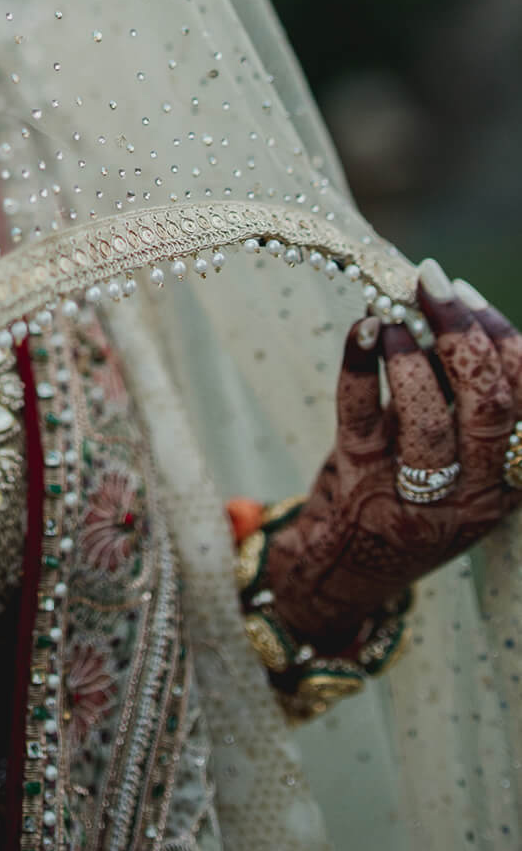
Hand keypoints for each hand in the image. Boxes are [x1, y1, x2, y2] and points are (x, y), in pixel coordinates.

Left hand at [263, 261, 521, 650]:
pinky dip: (360, 364)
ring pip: (430, 421)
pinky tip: (362, 328)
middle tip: (433, 282)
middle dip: (465, 334)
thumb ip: (461, 395)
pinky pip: (361, 416)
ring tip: (394, 311)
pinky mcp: (359, 482)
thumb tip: (451, 303)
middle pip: (488, 408)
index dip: (505, 339)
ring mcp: (415, 493)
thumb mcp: (453, 454)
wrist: (345, 567)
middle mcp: (472, 491)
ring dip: (411, 354)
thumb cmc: (406, 492)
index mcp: (507, 479)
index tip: (468, 294)